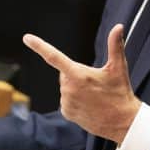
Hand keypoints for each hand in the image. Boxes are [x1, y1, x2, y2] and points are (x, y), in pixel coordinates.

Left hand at [23, 24, 139, 143]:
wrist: (122, 122)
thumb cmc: (120, 93)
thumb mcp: (118, 68)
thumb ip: (115, 45)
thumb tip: (118, 27)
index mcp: (78, 74)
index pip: (54, 57)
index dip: (39, 46)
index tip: (27, 38)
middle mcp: (68, 88)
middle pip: (64, 74)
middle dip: (75, 75)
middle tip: (94, 83)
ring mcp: (66, 101)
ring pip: (65, 88)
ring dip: (76, 88)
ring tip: (93, 96)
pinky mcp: (66, 112)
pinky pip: (66, 100)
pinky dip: (74, 100)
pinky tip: (88, 105)